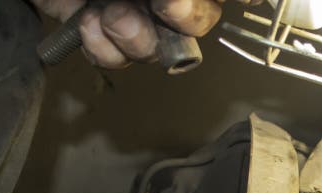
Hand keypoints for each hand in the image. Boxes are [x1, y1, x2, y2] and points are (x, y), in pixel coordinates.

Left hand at [32, 0, 261, 68]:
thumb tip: (202, 6)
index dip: (235, 1)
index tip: (228, 4)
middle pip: (203, 19)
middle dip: (186, 17)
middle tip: (165, 6)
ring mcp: (135, 14)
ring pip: (162, 49)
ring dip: (137, 37)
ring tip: (110, 15)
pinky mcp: (100, 34)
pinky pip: (118, 59)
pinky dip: (103, 49)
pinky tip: (87, 25)